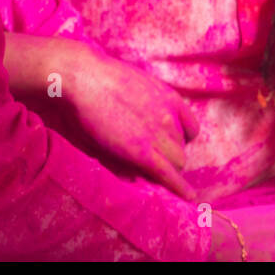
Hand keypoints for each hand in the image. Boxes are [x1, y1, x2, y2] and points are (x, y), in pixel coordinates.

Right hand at [5, 33, 198, 198]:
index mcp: (169, 98)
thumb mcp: (133, 87)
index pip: (190, 127)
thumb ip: (146, 107)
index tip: (170, 145)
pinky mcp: (142, 152)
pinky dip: (180, 188)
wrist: (84, 77)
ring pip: (178, 162)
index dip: (181, 139)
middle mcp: (169, 116)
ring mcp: (157, 134)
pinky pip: (168, 174)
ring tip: (151, 174)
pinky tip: (188, 197)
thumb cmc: (98, 79)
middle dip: (171, 156)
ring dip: (167, 169)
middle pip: (182, 147)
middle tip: (152, 162)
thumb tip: (144, 122)